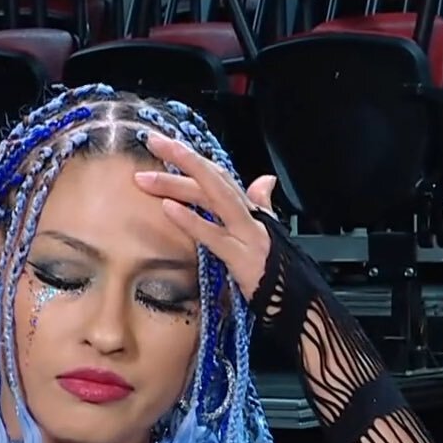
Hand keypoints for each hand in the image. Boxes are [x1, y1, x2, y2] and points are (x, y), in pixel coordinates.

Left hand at [133, 133, 278, 301]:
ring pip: (212, 198)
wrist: (295, 301)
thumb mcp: (267, 235)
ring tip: (146, 176)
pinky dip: (191, 220)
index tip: (164, 144)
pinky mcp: (241, 257)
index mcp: (249, 210)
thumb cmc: (277, 271)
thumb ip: (262, 205)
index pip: (218, 175)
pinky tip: (168, 208)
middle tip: (151, 141)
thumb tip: (266, 180)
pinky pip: (212, 235)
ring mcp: (246, 233)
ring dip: (177, 183)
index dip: (192, 158)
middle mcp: (249, 215)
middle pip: (212, 178)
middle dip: (181, 157)